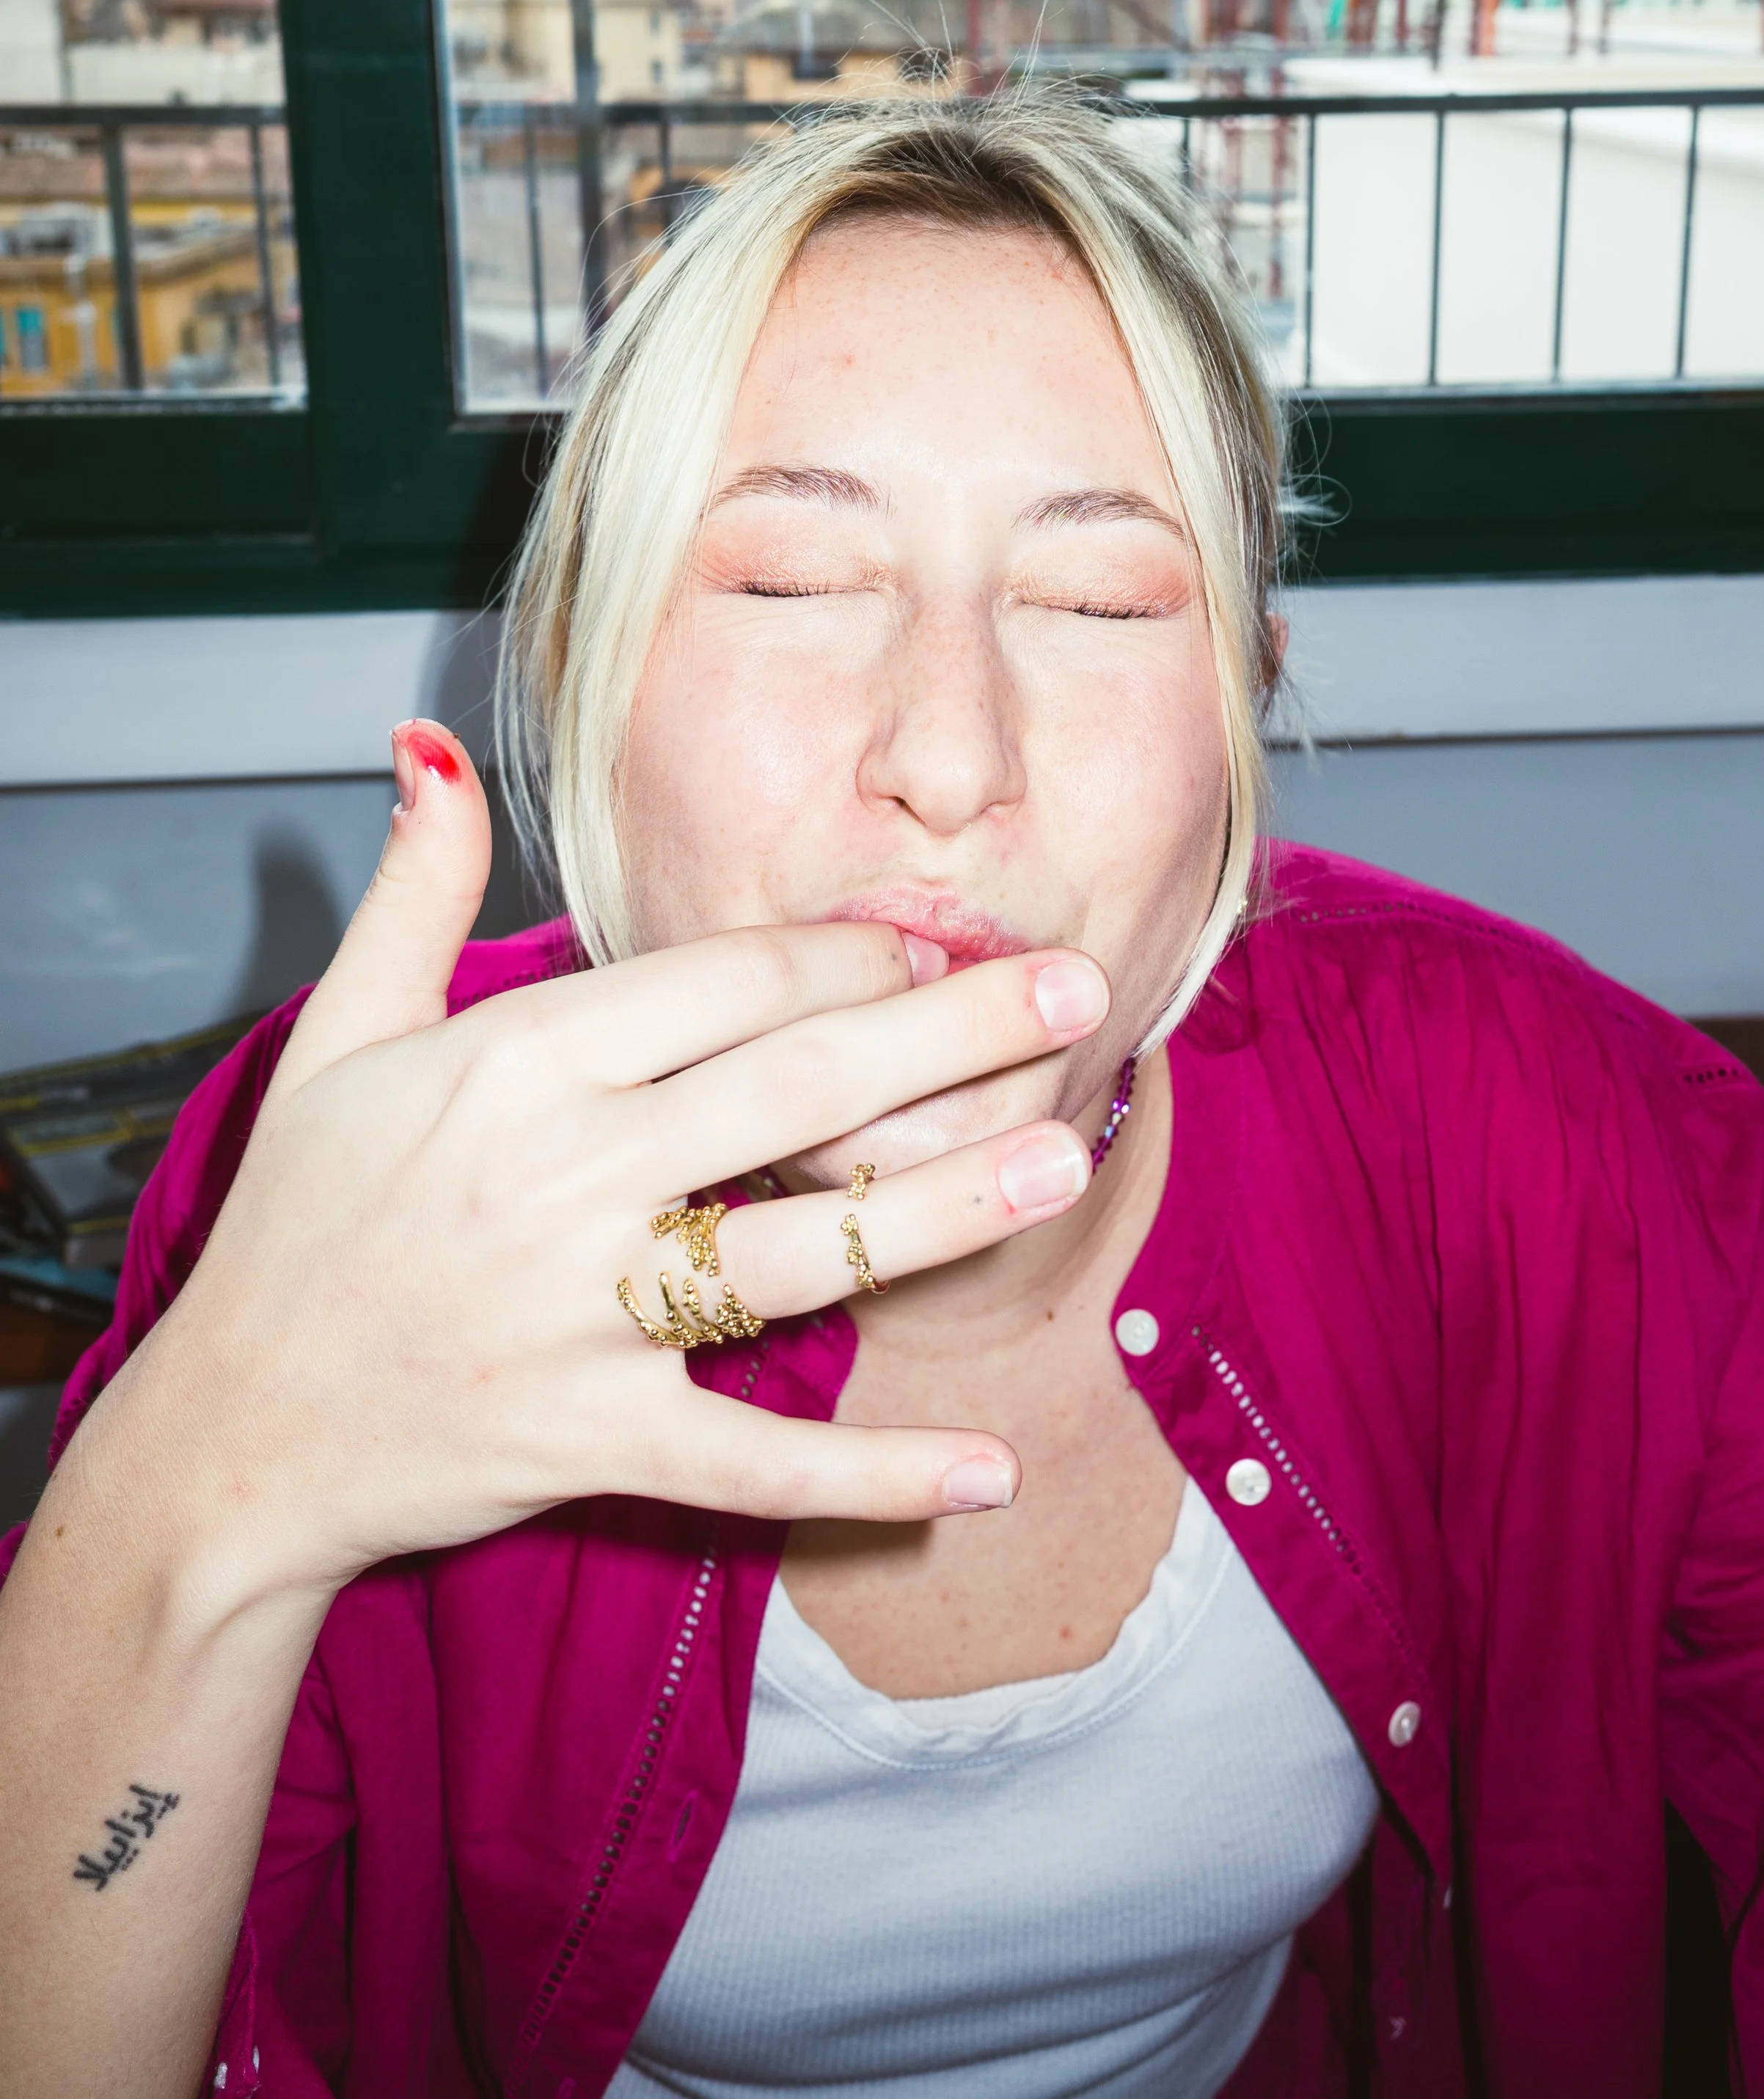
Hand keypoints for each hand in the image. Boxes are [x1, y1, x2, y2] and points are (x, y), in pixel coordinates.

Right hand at [106, 722, 1109, 1605]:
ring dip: (941, 1209)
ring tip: (1061, 1162)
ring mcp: (576, 1314)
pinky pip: (748, 1462)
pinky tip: (984, 1467)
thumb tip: (429, 747)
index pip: (722, 984)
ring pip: (795, 1251)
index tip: (935, 940)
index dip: (847, 957)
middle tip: (1078, 994)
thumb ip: (413, 888)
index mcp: (512, 1059)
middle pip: (794, 1087)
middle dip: (952, 1033)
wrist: (228, 1435)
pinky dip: (868, 1474)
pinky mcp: (587, 1438)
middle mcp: (557, 1175)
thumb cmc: (298, 1223)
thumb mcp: (337, 1032)